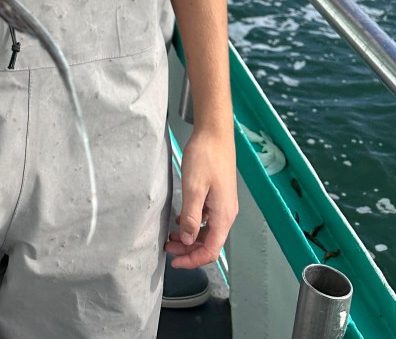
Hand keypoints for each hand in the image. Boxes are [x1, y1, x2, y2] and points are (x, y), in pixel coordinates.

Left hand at [165, 126, 237, 269]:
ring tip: (171, 237)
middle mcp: (227, 214)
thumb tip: (189, 241)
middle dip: (189, 250)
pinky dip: (194, 223)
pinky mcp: (218, 196)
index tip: (175, 262)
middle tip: (168, 249)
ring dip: (190, 238)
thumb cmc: (205, 157)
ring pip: (208, 231)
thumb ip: (192, 217)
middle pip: (210, 243)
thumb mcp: (193, 188)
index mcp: (223, 216)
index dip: (193, 260)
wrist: (215, 133)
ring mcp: (223, 205)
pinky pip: (207, 218)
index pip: (211, 251)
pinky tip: (181, 218)